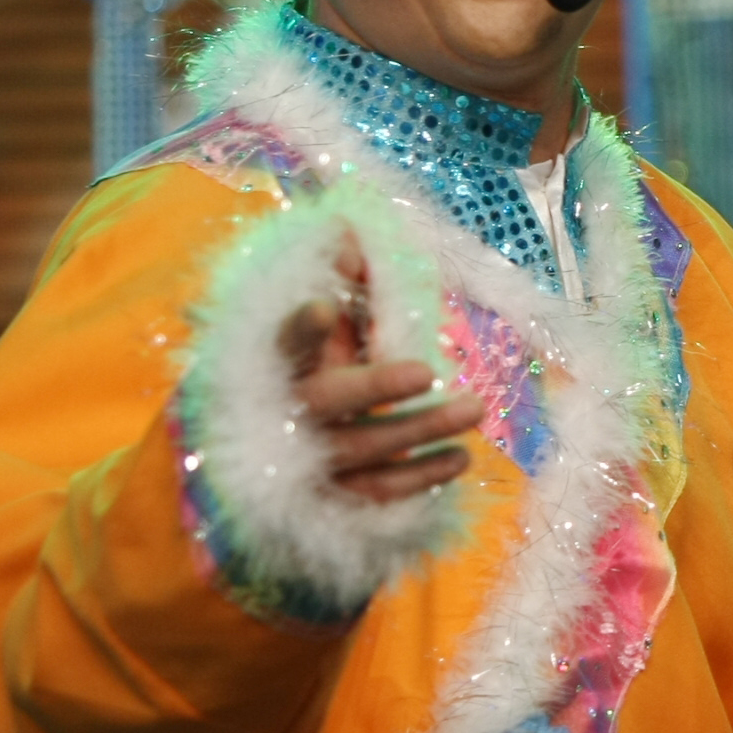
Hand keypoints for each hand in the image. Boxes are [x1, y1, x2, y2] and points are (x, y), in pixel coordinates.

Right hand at [277, 235, 479, 505]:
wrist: (257, 473)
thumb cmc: (305, 385)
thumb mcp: (320, 342)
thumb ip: (342, 294)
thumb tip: (355, 233)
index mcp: (280, 368)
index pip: (283, 345)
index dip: (300, 329)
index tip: (323, 307)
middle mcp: (289, 414)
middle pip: (327, 400)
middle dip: (375, 385)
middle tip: (426, 371)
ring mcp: (307, 462)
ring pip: (363, 448)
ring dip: (422, 429)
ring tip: (475, 409)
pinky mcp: (333, 499)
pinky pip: (378, 491)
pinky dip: (421, 476)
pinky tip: (459, 458)